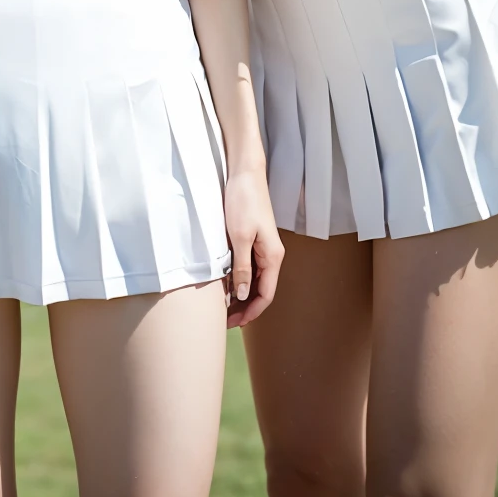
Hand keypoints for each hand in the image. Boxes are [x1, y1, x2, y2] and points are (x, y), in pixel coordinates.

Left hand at [222, 166, 283, 327]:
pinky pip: (249, 266)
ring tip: (224, 306)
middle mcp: (271, 255)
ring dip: (242, 294)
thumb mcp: (239, 237)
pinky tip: (226, 282)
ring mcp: (263, 246)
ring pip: (255, 279)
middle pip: (261, 289)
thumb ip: (242, 268)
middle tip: (225, 319)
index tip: (234, 323)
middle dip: (246, 307)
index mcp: (273, 257)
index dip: (251, 312)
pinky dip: (240, 278)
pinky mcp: (254, 238)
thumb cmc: (244, 201)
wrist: (245, 172)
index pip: (266, 295)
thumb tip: (243, 295)